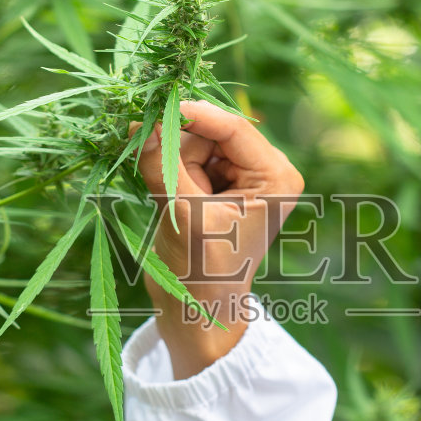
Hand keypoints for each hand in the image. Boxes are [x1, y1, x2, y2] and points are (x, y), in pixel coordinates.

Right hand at [130, 100, 303, 378]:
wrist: (200, 312)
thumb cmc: (202, 272)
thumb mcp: (183, 214)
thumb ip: (165, 165)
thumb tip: (144, 123)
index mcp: (276, 177)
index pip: (233, 127)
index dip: (192, 114)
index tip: (152, 109)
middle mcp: (266, 171)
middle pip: (213, 132)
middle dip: (178, 142)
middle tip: (144, 152)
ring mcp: (243, 177)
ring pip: (195, 144)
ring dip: (171, 159)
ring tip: (163, 197)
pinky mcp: (219, 186)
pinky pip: (188, 159)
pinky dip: (169, 167)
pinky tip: (160, 191)